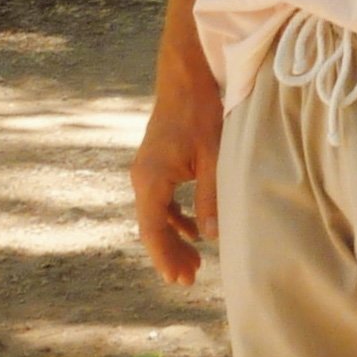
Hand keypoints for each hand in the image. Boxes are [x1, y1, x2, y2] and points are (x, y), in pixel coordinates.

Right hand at [131, 73, 222, 285]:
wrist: (187, 76)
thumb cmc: (201, 112)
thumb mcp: (213, 157)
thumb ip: (211, 198)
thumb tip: (212, 237)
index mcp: (151, 178)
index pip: (153, 229)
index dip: (164, 257)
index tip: (177, 279)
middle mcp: (142, 177)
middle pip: (152, 227)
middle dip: (169, 253)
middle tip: (189, 279)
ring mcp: (147, 170)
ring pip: (156, 215)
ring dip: (173, 238)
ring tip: (194, 262)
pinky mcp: (156, 164)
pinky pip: (160, 201)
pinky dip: (174, 219)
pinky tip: (194, 230)